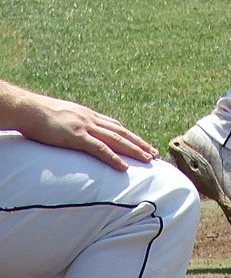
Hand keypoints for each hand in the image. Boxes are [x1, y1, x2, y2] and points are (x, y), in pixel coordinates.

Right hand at [7, 85, 158, 170]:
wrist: (29, 109)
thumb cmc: (42, 115)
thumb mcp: (64, 118)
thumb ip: (75, 125)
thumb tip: (80, 135)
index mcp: (89, 115)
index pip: (116, 126)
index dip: (131, 136)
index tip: (143, 144)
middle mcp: (91, 119)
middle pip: (121, 132)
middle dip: (139, 143)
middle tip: (154, 154)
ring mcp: (85, 127)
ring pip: (116, 139)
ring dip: (134, 150)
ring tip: (148, 160)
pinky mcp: (76, 137)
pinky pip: (98, 149)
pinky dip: (113, 158)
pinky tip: (123, 167)